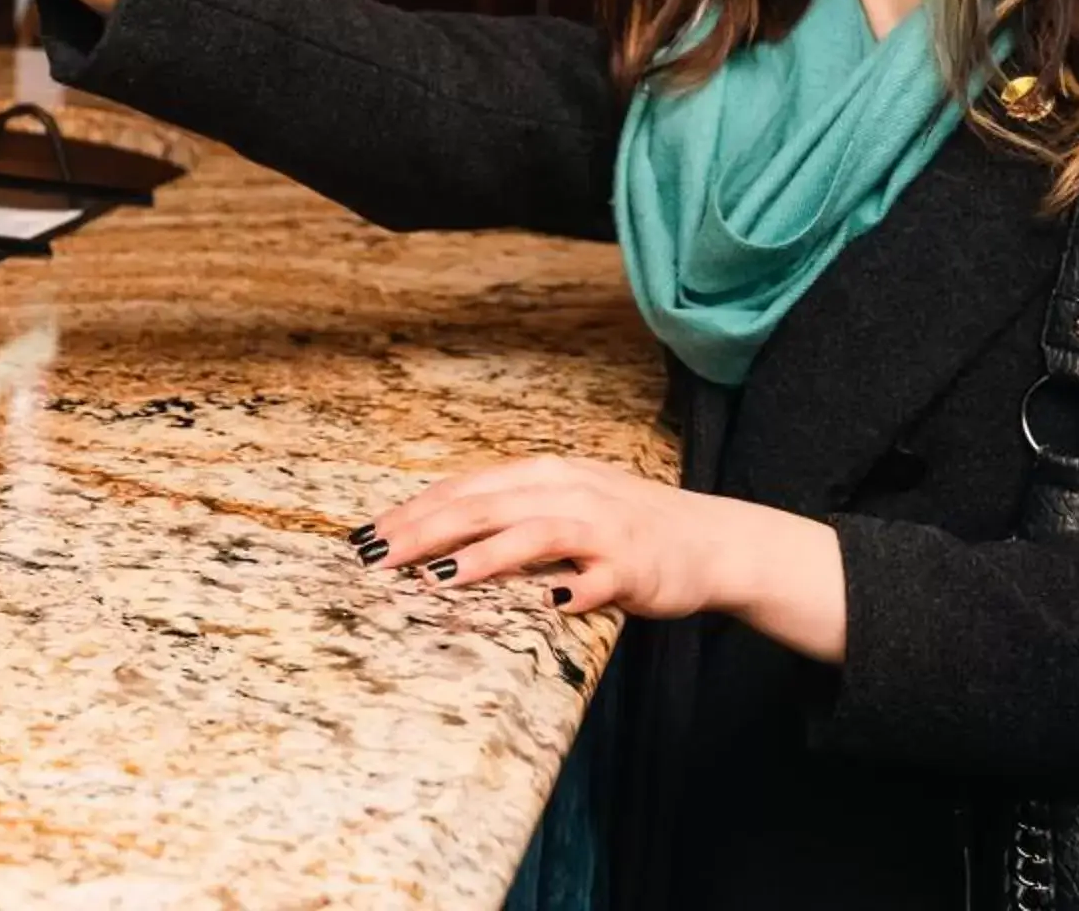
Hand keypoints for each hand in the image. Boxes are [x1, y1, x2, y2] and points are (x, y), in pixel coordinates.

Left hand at [353, 456, 847, 659]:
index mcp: (543, 475)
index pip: (464, 489)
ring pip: (531, 533)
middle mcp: (567, 492)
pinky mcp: (630, 567)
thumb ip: (509, 512)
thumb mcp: (563, 504)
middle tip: (376, 556)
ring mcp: (600, 529)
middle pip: (483, 506)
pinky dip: (568, 588)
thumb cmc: (625, 526)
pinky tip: (542, 603)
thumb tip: (436, 530)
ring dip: (482, 555)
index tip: (366, 534)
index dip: (413, 510)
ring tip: (436, 576)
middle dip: (424, 530)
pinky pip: (593, 578)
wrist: (712, 540)